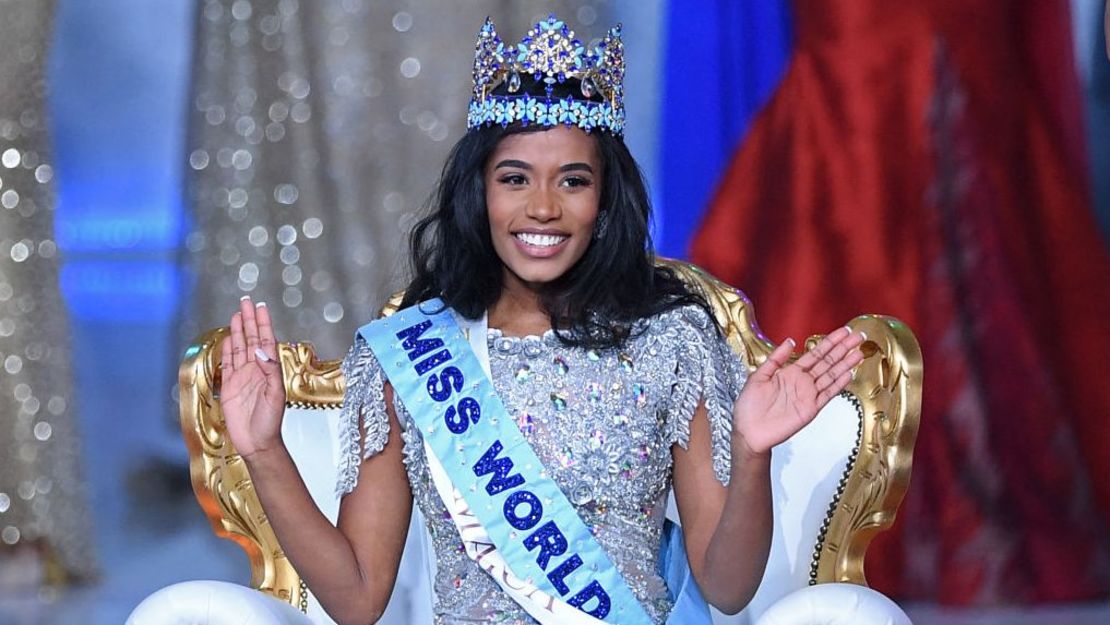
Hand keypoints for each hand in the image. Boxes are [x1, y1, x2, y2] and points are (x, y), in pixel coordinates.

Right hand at [220, 296, 285, 459]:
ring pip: (240, 348)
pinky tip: (228, 337)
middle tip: (246, 301)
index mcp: (270, 370)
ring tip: (237, 314)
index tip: (261, 307)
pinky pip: (228, 363)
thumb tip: (260, 351)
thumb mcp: (275, 395)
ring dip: (239, 330)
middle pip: (252, 339)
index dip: (264, 323)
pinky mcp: (229, 386)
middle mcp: (256, 369)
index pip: (266, 340)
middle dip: (250, 320)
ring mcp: (242, 377)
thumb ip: (270, 371)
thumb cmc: (270, 421)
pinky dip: (228, 350)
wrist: (256, 442)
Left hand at [732, 326, 865, 455]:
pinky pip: (827, 395)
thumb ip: (776, 359)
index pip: (815, 354)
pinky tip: (848, 374)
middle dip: (843, 349)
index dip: (830, 342)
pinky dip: (838, 385)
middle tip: (858, 336)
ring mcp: (808, 395)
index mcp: (790, 372)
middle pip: (827, 362)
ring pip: (831, 376)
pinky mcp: (810, 409)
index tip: (844, 332)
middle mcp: (803, 382)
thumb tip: (790, 341)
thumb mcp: (759, 376)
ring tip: (859, 352)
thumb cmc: (749, 406)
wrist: (748, 431)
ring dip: (845, 364)